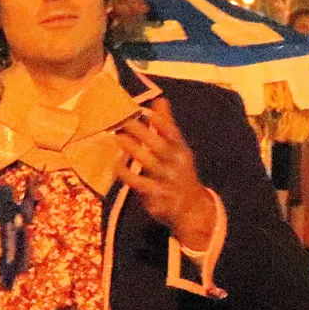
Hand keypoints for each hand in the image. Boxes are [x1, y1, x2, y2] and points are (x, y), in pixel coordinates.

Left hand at [116, 98, 215, 248]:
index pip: (172, 133)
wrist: (192, 210)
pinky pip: (140, 185)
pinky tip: (117, 165)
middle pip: (159, 146)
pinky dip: (128, 175)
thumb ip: (166, 126)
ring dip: (132, 150)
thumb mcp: (178, 150)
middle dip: (142, 133)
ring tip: (117, 137)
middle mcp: (176, 165)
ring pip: (149, 164)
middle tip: (123, 121)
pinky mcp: (158, 198)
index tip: (142, 110)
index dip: (159, 120)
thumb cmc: (180, 172)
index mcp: (181, 151)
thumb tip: (160, 100)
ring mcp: (167, 182)